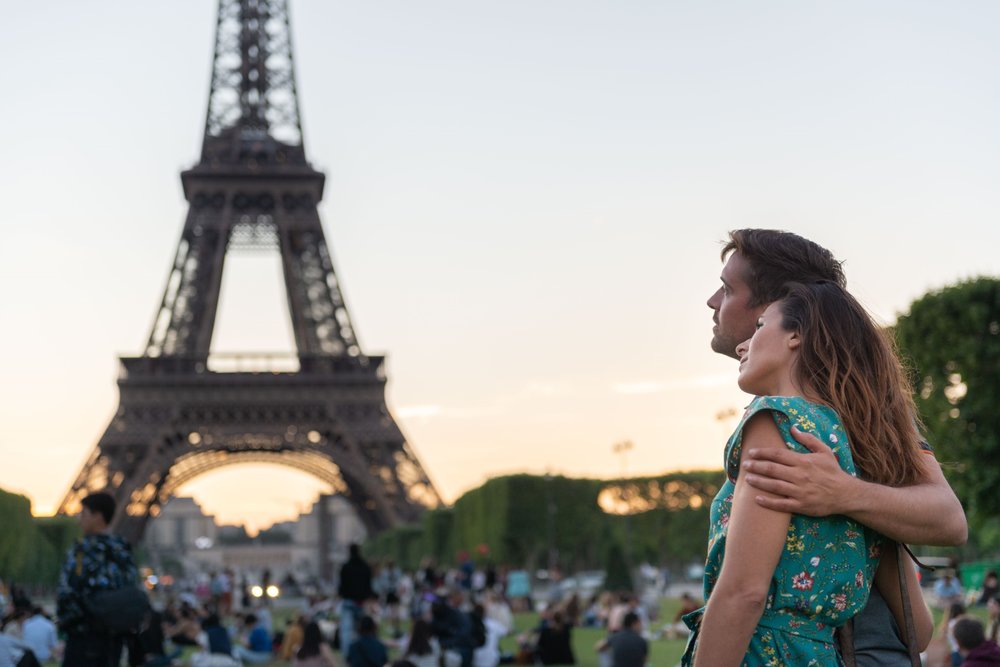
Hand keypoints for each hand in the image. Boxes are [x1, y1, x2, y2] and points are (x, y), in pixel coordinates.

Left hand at [741, 426, 858, 515]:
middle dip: (756, 466)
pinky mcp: (801, 505)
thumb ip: (808, 439)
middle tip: (744, 465)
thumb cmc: (833, 471)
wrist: (846, 494)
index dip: (762, 453)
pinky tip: (757, 499)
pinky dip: (768, 502)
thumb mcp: (824, 451)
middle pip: (772, 469)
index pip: (778, 454)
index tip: (751, 452)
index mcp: (803, 461)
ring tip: (747, 479)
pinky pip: (782, 504)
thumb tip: (792, 428)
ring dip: (759, 482)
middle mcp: (800, 476)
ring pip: (774, 486)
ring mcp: (800, 491)